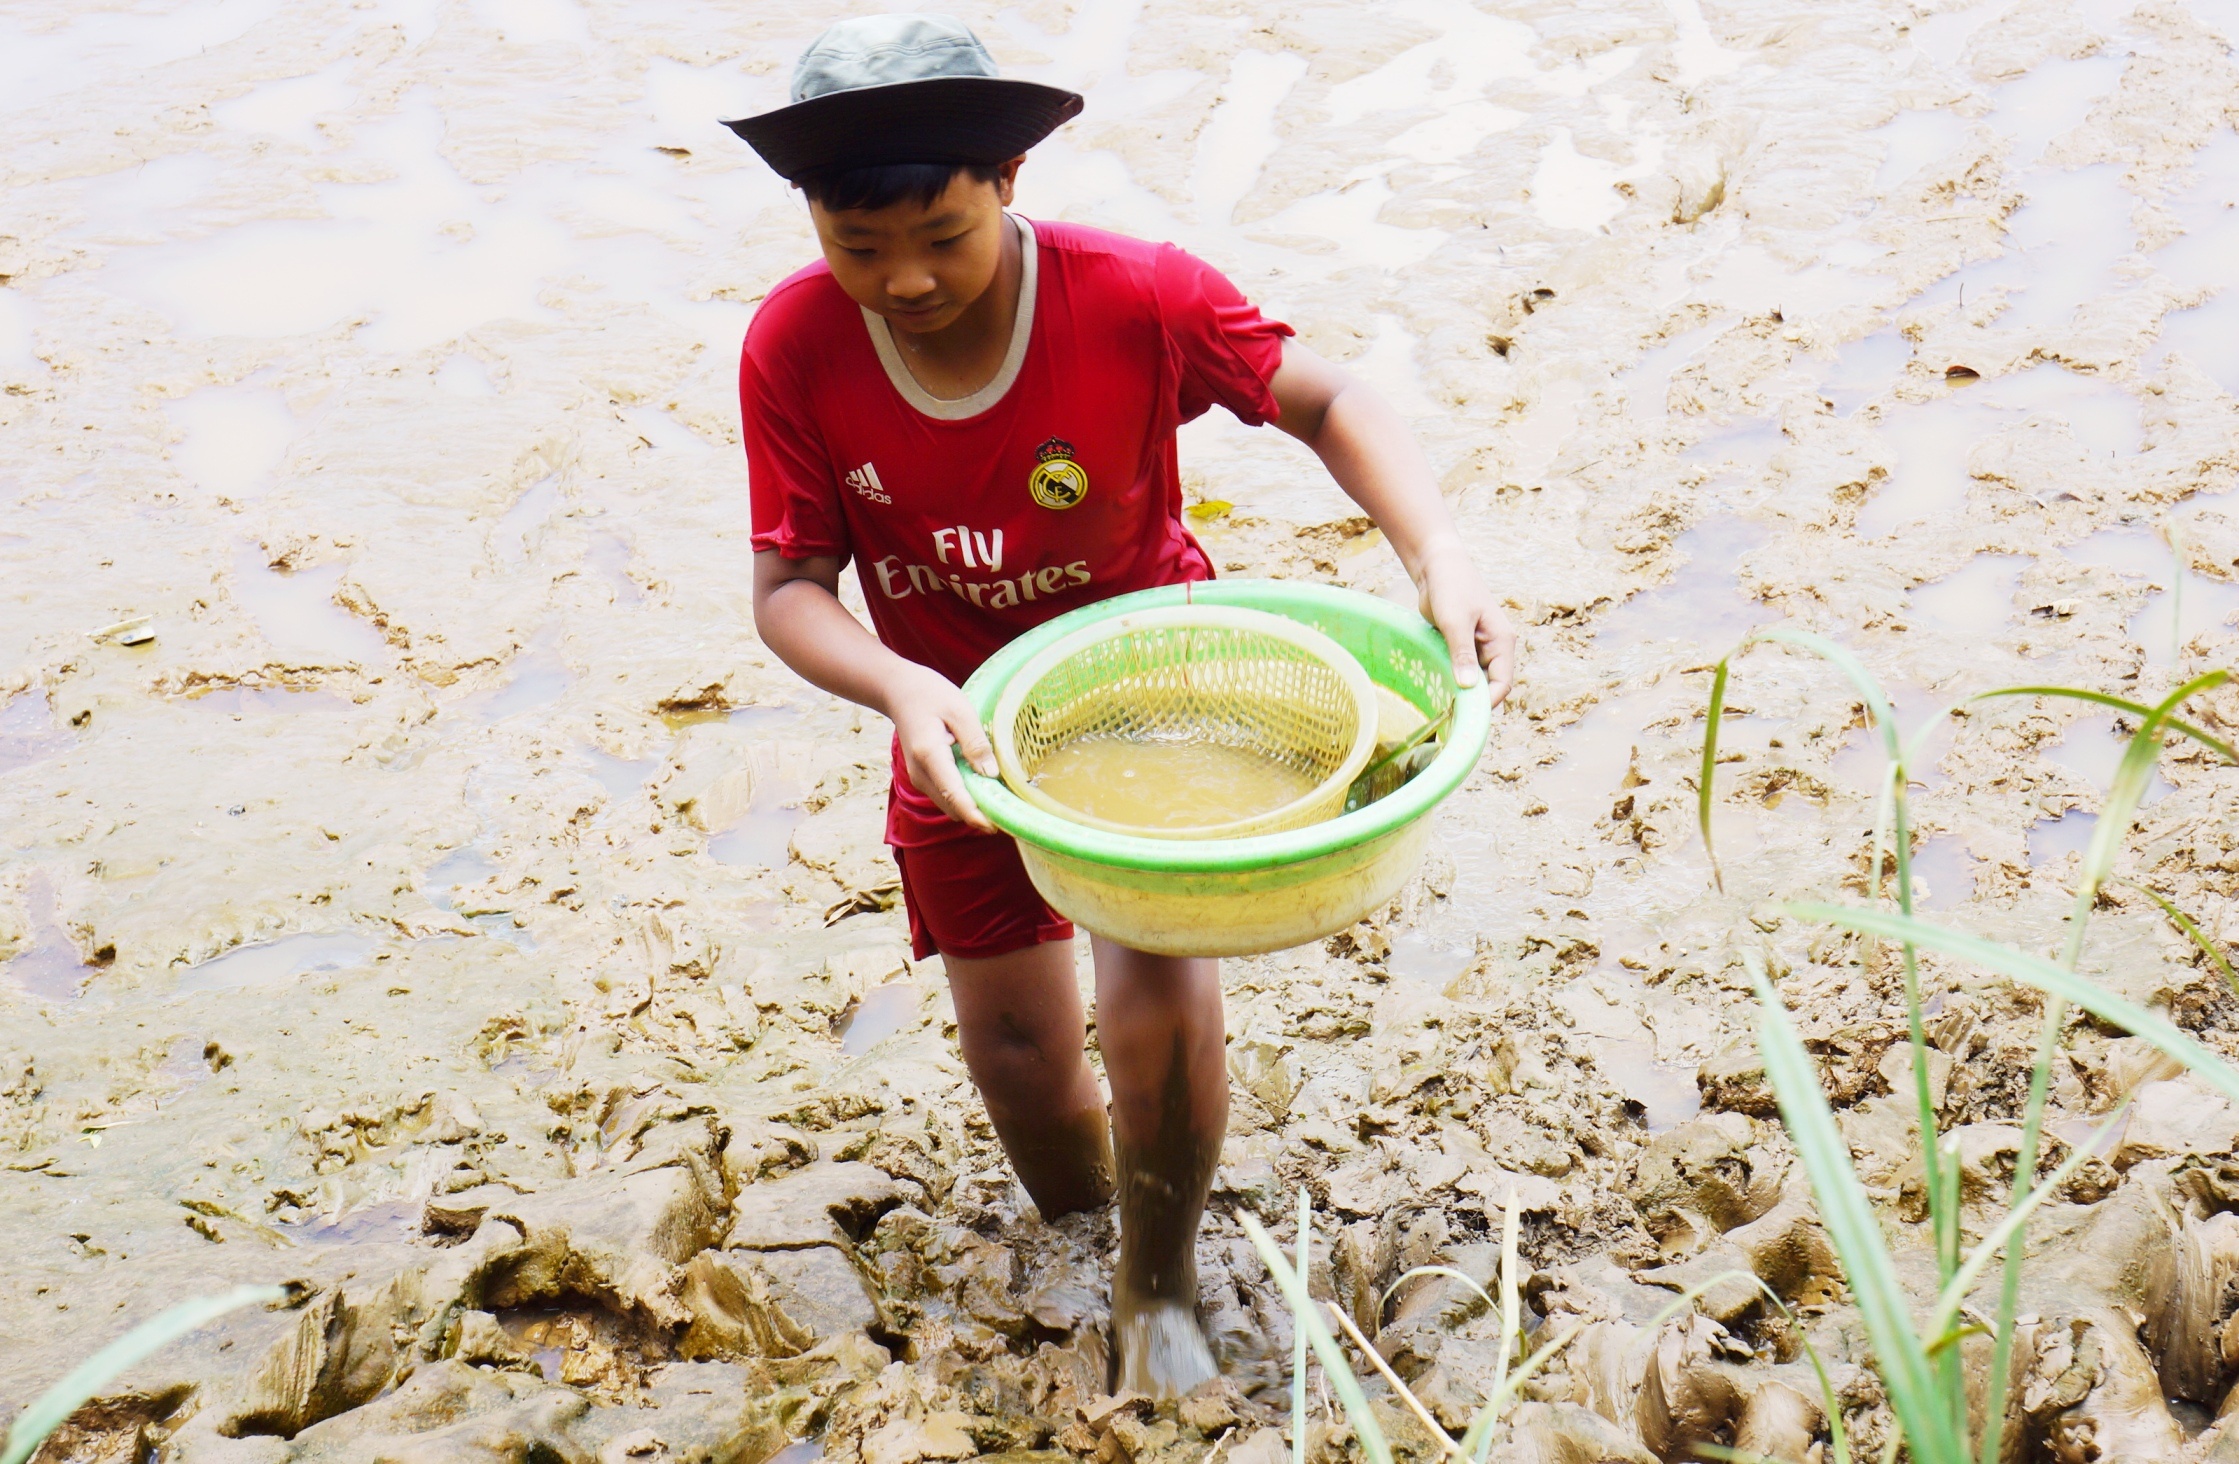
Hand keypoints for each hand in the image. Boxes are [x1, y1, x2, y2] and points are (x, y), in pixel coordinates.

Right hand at [884, 662, 998, 831]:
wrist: (899, 692)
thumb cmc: (931, 695)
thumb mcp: (960, 710)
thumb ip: (975, 742)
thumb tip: (990, 774)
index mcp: (930, 755)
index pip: (954, 795)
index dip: (975, 815)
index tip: (996, 826)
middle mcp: (920, 773)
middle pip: (952, 806)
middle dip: (978, 814)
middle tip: (1008, 809)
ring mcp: (918, 777)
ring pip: (949, 804)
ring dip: (971, 806)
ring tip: (998, 797)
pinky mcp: (922, 777)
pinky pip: (945, 796)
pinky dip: (963, 797)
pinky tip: (980, 784)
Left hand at [1415, 537, 1515, 706]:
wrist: (1438, 566)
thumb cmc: (1451, 588)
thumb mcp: (1455, 621)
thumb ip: (1462, 653)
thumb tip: (1467, 688)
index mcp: (1502, 642)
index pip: (1502, 682)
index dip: (1486, 702)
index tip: (1464, 715)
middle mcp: (1495, 648)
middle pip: (1489, 685)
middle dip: (1472, 701)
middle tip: (1448, 716)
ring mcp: (1478, 649)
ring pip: (1474, 681)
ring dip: (1460, 692)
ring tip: (1440, 705)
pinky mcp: (1462, 647)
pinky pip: (1461, 671)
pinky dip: (1451, 681)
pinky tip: (1435, 690)